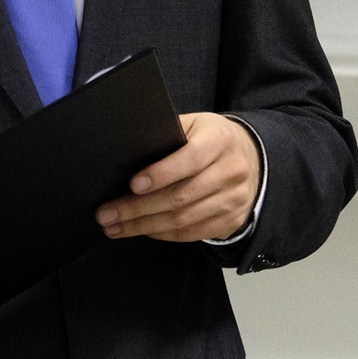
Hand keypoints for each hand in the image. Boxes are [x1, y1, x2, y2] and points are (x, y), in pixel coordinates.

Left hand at [95, 113, 259, 242]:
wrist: (250, 158)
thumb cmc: (210, 138)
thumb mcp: (194, 125)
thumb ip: (167, 135)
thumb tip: (126, 152)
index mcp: (219, 140)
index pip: (190, 159)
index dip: (161, 174)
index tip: (133, 185)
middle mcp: (231, 171)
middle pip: (181, 196)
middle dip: (138, 208)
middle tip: (107, 214)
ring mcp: (233, 199)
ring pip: (183, 220)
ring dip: (144, 226)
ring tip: (115, 227)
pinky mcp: (230, 221)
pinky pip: (192, 233)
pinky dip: (163, 234)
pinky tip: (143, 230)